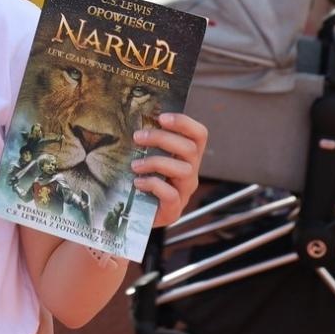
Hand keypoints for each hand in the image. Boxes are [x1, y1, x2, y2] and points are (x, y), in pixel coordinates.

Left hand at [134, 113, 208, 228]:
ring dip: (156, 162)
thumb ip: (148, 143)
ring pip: (184, 170)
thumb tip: (136, 123)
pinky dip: (153, 185)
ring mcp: (185, 191)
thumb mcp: (149, 158)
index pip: (199, 135)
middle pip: (190, 149)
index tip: (161, 117)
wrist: (139, 215)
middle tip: (137, 137)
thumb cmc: (144, 181)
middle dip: (162, 138)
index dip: (184, 123)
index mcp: (187, 157)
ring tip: (135, 165)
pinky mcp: (174, 209)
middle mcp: (191, 172)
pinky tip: (137, 183)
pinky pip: (171, 194)